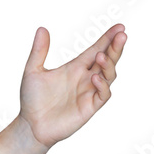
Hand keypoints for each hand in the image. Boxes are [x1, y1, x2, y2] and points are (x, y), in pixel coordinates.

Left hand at [19, 24, 126, 147]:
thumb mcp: (33, 71)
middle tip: (122, 35)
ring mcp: (89, 92)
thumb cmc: (32, 99)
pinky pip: (103, 94)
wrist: (30, 126)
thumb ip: (39, 50)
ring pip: (109, 75)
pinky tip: (95, 78)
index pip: (97, 48)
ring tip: (101, 56)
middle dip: (116, 47)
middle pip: (108, 59)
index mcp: (76, 66)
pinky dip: (103, 85)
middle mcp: (86, 77)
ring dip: (109, 64)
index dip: (108, 38)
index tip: (119, 27)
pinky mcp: (90, 107)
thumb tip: (42, 28)